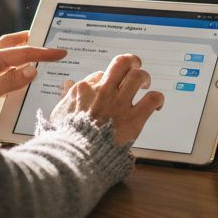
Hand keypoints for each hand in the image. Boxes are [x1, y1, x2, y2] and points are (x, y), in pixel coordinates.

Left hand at [0, 31, 66, 117]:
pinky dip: (12, 64)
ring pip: (5, 52)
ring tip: (33, 53)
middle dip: (30, 39)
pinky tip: (15, 73)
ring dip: (20, 49)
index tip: (60, 52)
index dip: (43, 53)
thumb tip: (32, 70)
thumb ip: (10, 82)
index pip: (23, 53)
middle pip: (12, 42)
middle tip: (46, 39)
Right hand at [50, 54, 164, 145]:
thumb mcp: (59, 112)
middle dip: (131, 62)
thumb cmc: (66, 138)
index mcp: (84, 89)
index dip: (107, 78)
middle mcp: (103, 91)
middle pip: (121, 63)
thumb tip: (67, 84)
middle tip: (135, 67)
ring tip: (145, 85)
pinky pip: (152, 99)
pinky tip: (157, 105)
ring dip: (145, 78)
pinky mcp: (133, 118)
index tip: (110, 85)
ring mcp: (119, 103)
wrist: (75, 156)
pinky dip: (157, 99)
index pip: (100, 74)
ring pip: (138, 76)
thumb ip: (66, 96)